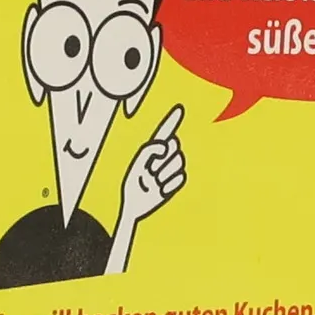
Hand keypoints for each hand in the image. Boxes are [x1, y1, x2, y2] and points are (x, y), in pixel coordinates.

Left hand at [121, 103, 186, 225]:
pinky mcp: (174, 183)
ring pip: (179, 162)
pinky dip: (169, 184)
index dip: (171, 121)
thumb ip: (150, 150)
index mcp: (152, 151)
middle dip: (163, 157)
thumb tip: (166, 145)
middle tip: (149, 170)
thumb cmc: (133, 185)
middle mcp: (163, 158)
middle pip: (174, 146)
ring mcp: (169, 170)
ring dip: (164, 173)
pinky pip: (180, 178)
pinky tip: (160, 190)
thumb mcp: (138, 164)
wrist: (136, 205)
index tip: (179, 110)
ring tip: (153, 182)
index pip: (164, 133)